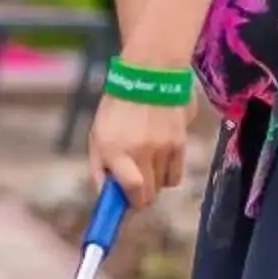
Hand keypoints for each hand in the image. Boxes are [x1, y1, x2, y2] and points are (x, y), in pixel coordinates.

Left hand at [88, 92, 188, 208]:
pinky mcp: (180, 143)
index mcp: (115, 150)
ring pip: (161, 186)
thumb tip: (105, 196)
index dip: (129, 204)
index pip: (132, 191)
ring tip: (146, 162)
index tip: (125, 206)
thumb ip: (99, 168)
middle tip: (135, 187)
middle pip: (147, 195)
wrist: (149, 73)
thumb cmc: (117, 107)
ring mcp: (163, 148)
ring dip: (153, 182)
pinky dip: (168, 174)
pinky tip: (161, 160)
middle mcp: (141, 152)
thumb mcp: (97, 135)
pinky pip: (176, 175)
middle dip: (139, 196)